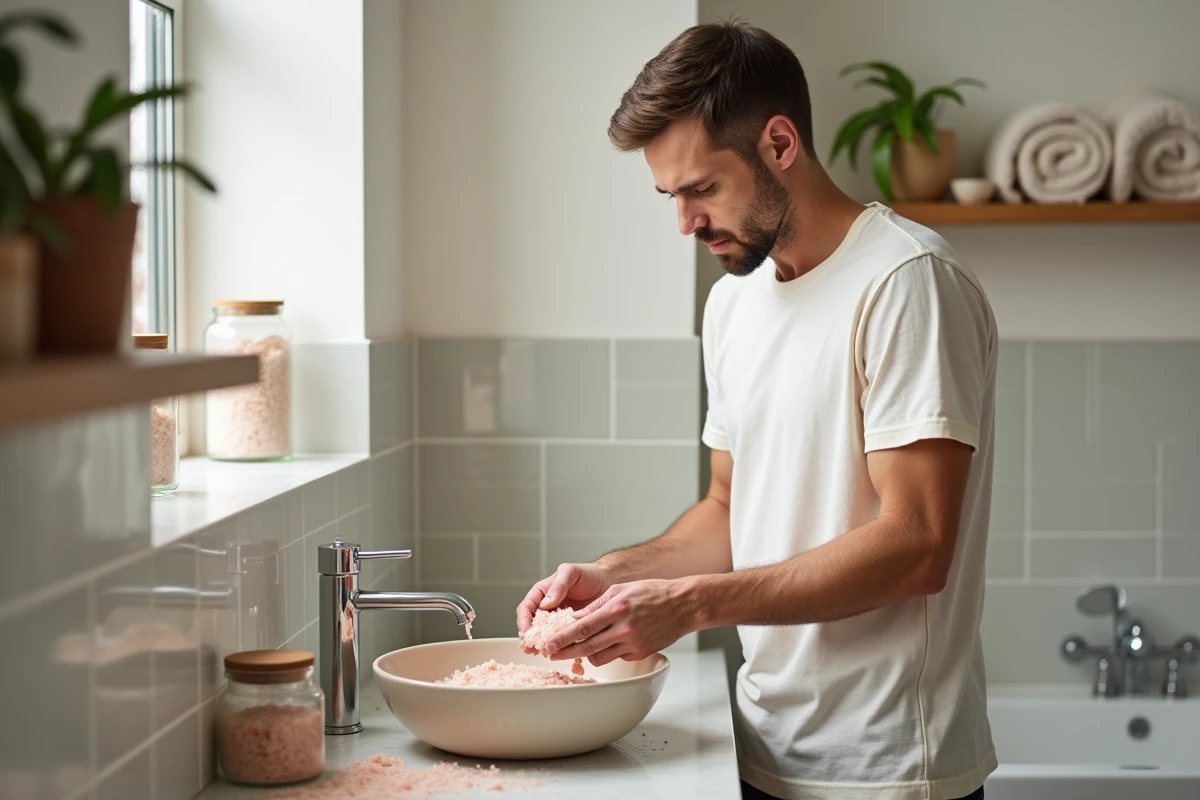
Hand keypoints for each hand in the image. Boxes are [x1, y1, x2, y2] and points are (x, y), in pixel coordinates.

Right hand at [516, 563, 612, 650]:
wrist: (608, 581)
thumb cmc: (588, 574)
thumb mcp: (570, 573)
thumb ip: (558, 585)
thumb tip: (544, 603)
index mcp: (542, 593)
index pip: (526, 608)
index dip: (523, 620)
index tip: (525, 631)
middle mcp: (547, 608)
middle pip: (532, 625)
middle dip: (529, 637)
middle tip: (530, 648)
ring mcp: (558, 620)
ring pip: (544, 635)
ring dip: (540, 645)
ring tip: (542, 653)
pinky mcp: (571, 629)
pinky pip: (561, 639)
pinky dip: (557, 647)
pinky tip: (557, 653)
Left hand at [545, 579, 694, 666]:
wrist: (683, 604)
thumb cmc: (651, 593)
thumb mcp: (620, 590)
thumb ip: (596, 606)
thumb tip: (574, 619)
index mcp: (616, 609)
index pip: (581, 628)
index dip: (562, 638)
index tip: (547, 643)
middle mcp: (623, 628)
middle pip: (586, 646)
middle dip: (565, 651)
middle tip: (549, 653)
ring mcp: (633, 643)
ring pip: (600, 656)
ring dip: (586, 653)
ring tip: (578, 647)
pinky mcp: (641, 653)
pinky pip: (616, 657)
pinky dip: (608, 651)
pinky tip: (610, 641)